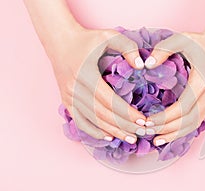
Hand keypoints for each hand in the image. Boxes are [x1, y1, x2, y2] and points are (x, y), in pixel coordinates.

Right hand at [49, 27, 146, 143]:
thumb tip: (141, 65)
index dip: (126, 113)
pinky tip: (108, 137)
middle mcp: (74, 89)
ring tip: (130, 138)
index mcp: (85, 74)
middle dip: (123, 126)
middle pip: (102, 114)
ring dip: (112, 131)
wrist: (60, 42)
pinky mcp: (66, 101)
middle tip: (141, 132)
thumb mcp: (108, 36)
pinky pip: (80, 121)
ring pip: (92, 120)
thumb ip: (127, 47)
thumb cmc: (87, 40)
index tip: (142, 120)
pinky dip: (94, 131)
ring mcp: (68, 97)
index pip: (109, 100)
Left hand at [143, 29, 204, 145]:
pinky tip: (170, 134)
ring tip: (157, 140)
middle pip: (189, 120)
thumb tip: (146, 65)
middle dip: (167, 128)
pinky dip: (183, 131)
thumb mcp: (182, 39)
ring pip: (194, 124)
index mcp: (202, 80)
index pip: (184, 107)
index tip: (148, 121)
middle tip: (147, 131)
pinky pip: (197, 121)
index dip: (166, 117)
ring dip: (175, 134)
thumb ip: (163, 50)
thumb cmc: (200, 43)